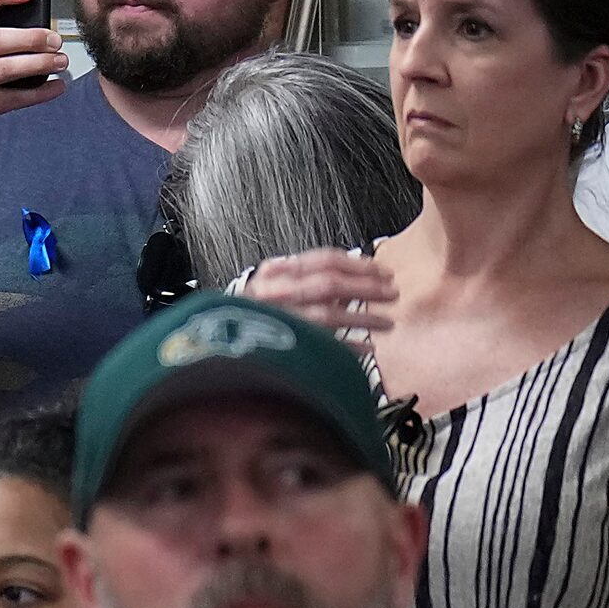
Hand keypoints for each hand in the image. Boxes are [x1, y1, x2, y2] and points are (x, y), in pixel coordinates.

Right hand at [243, 248, 396, 338]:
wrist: (217, 344)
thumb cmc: (251, 314)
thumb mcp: (273, 285)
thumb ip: (307, 277)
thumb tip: (352, 278)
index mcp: (275, 272)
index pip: (325, 260)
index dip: (360, 265)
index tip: (383, 272)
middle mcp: (275, 293)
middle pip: (330, 283)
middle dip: (368, 288)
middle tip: (391, 294)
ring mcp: (278, 320)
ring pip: (330, 313)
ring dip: (365, 318)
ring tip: (386, 322)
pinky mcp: (281, 346)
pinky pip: (323, 344)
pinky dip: (349, 346)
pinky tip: (366, 348)